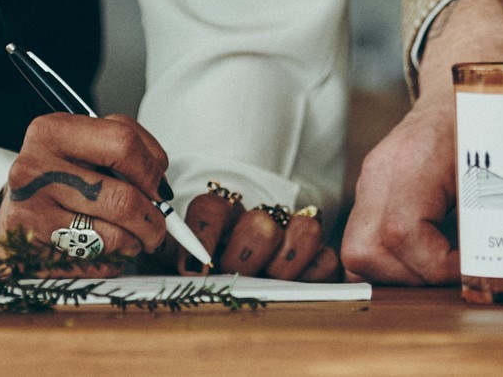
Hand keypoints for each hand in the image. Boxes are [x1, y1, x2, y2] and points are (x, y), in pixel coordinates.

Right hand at [0, 113, 169, 269]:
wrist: (14, 207)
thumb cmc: (59, 174)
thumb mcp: (84, 145)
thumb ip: (124, 151)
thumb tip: (162, 189)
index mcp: (53, 131)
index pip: (122, 143)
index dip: (152, 170)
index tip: (160, 188)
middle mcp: (34, 168)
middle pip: (122, 199)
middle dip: (153, 220)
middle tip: (159, 227)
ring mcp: (28, 211)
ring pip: (112, 237)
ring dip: (135, 243)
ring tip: (133, 239)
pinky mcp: (26, 250)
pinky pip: (92, 262)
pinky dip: (111, 261)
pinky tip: (104, 251)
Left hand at [182, 186, 344, 279]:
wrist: (234, 295)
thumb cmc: (205, 280)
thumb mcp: (180, 266)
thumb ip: (175, 257)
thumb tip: (182, 268)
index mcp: (221, 219)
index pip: (211, 207)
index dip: (203, 235)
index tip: (194, 270)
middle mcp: (258, 222)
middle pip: (261, 224)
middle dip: (245, 259)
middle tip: (233, 280)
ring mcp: (292, 237)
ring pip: (305, 230)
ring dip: (284, 266)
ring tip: (267, 287)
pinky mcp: (320, 260)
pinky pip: (327, 261)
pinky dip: (312, 276)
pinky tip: (294, 291)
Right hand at [341, 0, 502, 283]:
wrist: (454, 95)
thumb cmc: (479, 122)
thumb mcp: (494, 162)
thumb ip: (490, 212)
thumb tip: (494, 266)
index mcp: (413, 158)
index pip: (402, 232)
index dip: (436, 264)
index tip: (468, 268)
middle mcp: (380, 172)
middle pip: (366, 250)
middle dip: (412, 277)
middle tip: (452, 272)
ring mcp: (369, 184)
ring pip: (357, 254)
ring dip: (399, 274)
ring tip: (440, 265)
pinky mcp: (369, 195)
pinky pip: (363, 243)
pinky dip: (391, 262)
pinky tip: (425, 256)